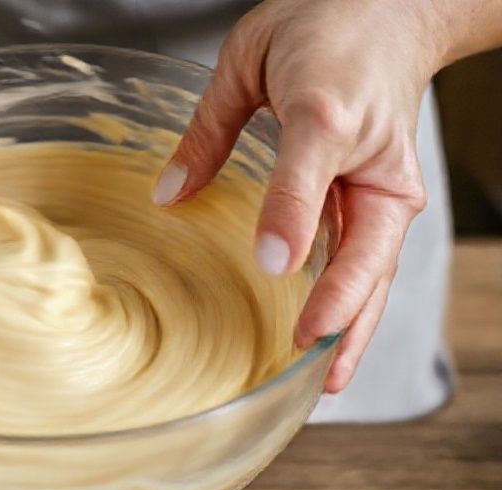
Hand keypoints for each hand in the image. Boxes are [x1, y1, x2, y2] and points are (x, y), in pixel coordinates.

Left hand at [152, 0, 448, 392]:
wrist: (392, 11)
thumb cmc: (325, 29)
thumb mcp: (249, 60)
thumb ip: (209, 131)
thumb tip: (170, 196)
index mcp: (331, 112)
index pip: (309, 170)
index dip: (290, 218)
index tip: (272, 266)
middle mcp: (371, 159)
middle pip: (367, 246)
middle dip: (339, 306)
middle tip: (304, 352)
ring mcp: (388, 186)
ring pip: (377, 269)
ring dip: (356, 326)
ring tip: (327, 379)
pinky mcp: (386, 202)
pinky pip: (373, 262)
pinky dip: (356, 307)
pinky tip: (332, 340)